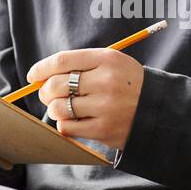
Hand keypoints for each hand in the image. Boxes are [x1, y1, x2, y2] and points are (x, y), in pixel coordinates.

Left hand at [27, 47, 143, 151]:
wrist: (158, 111)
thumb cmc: (128, 84)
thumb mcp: (112, 64)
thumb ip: (81, 65)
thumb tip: (42, 76)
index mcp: (107, 59)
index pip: (63, 60)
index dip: (42, 68)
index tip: (32, 76)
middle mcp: (106, 81)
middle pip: (56, 85)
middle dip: (45, 91)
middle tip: (47, 95)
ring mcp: (105, 107)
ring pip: (58, 108)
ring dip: (55, 109)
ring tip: (63, 108)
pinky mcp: (103, 129)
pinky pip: (67, 127)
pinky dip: (65, 124)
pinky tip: (75, 120)